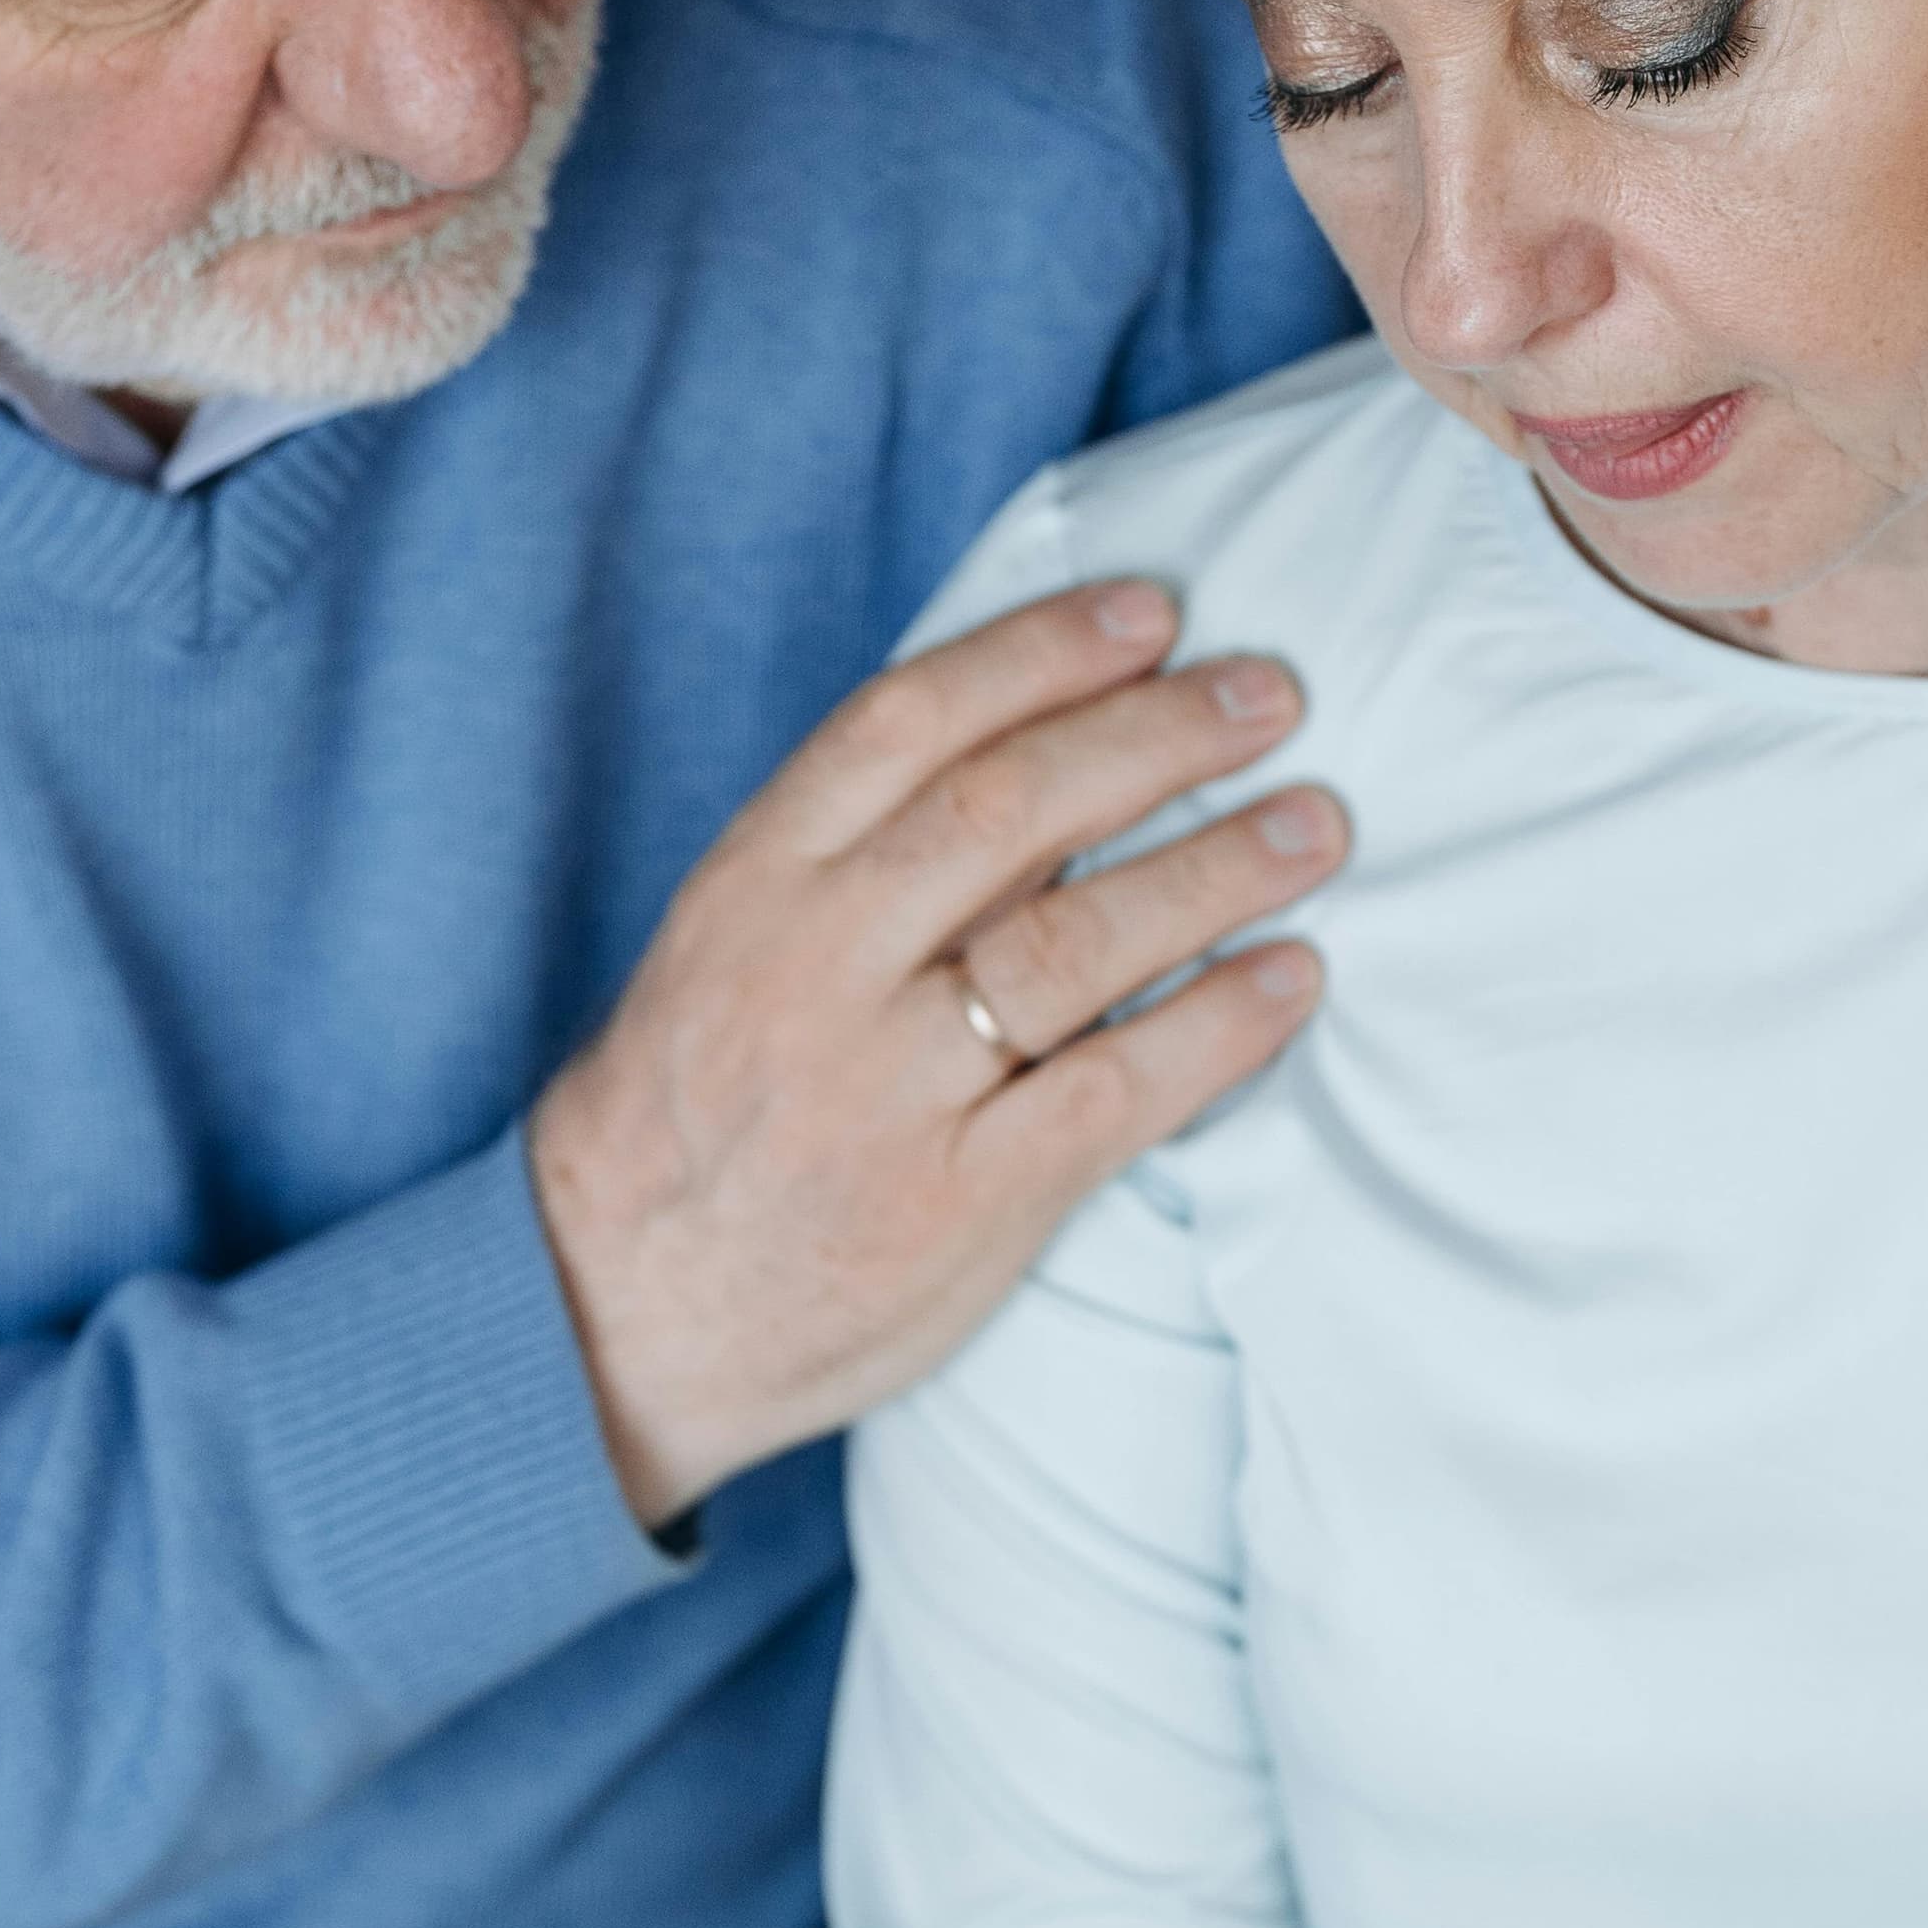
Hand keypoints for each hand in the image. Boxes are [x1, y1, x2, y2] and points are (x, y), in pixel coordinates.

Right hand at [528, 579, 1340, 1526]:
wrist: (611, 1315)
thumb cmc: (695, 1118)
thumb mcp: (727, 953)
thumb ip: (853, 864)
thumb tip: (1036, 755)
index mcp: (753, 886)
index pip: (909, 723)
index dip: (1041, 651)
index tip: (1153, 613)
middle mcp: (817, 969)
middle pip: (1013, 810)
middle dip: (1159, 736)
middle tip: (1274, 696)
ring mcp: (889, 1088)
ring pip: (1076, 941)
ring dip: (1217, 868)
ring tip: (1315, 826)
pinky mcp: (959, 1201)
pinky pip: (1113, 1090)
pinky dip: (1216, 1025)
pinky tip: (1291, 978)